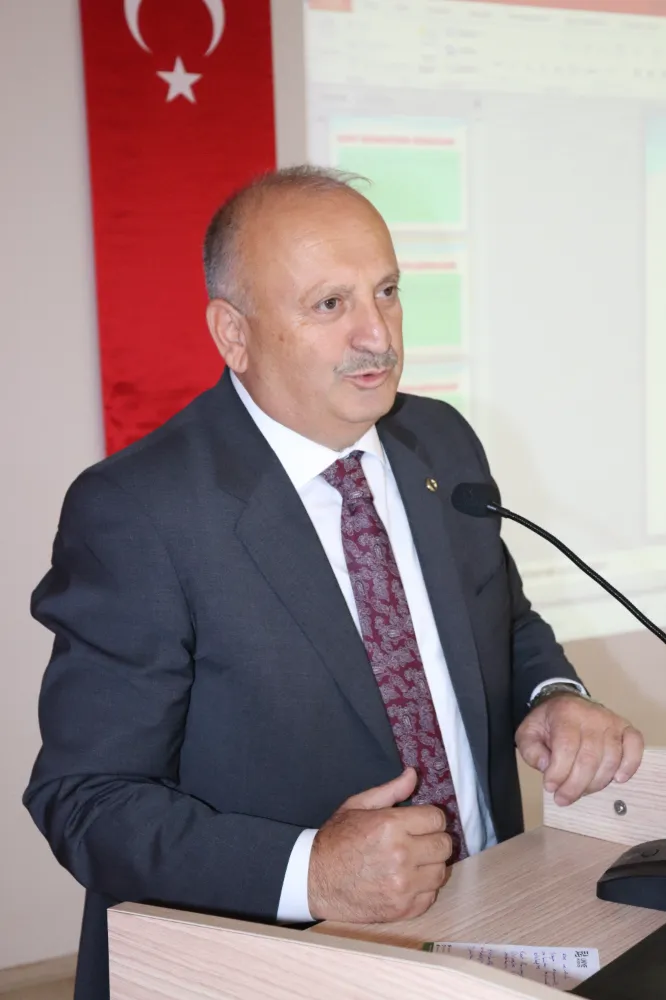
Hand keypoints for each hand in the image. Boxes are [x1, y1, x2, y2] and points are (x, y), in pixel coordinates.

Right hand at [307, 768, 451, 922]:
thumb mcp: (358, 806)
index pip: (437, 819)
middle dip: (433, 840)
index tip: (420, 823)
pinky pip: (431, 896)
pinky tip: (407, 881)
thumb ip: (390, 790)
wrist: (315, 879)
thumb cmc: (336, 839)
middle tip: (418, 841)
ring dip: (430, 865)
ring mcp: (404, 885)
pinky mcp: (403, 909)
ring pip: (441, 872)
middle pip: (444, 845)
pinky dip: (423, 889)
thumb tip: (413, 773)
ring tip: (412, 862)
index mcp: (391, 825)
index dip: (430, 819)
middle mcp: (401, 855)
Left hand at [516, 694, 643, 805]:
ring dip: (596, 783)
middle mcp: (592, 716)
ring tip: (580, 792)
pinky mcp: (625, 729)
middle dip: (575, 785)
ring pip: (610, 759)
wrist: (565, 704)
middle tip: (563, 799)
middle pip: (589, 758)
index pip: (566, 746)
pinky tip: (617, 779)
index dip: (559, 772)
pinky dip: (630, 765)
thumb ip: (530, 750)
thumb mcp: (528, 733)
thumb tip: (546, 766)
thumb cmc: (548, 723)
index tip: (550, 787)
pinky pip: (635, 747)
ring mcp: (611, 722)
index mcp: (565, 714)